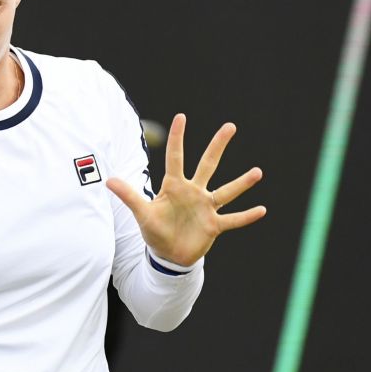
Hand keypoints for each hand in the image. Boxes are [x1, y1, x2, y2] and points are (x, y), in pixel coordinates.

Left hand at [106, 113, 265, 267]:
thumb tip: (108, 181)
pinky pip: (233, 219)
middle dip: (217, 146)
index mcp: (174, 187)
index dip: (178, 138)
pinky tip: (262, 210)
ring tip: (257, 172)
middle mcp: (194, 192)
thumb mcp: (142, 213)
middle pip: (208, 165)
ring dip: (241, 183)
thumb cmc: (155, 230)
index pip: (175, 158)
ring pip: (226, 191)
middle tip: (229, 126)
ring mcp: (206, 208)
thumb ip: (129, 196)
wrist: (168, 255)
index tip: (181, 116)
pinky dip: (246, 216)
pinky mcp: (214, 225)